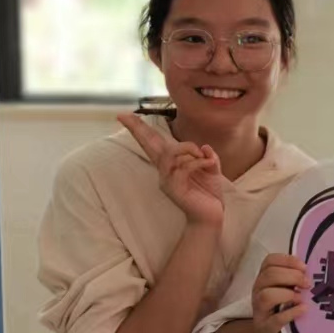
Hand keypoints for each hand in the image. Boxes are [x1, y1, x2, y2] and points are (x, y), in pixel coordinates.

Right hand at [117, 112, 223, 230]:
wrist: (211, 217)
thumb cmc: (208, 194)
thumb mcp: (211, 170)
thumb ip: (207, 157)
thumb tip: (205, 147)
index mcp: (170, 165)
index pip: (153, 144)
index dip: (139, 129)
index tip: (122, 115)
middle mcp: (164, 172)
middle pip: (149, 145)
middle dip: (137, 129)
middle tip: (123, 116)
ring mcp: (167, 180)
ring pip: (171, 153)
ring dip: (189, 149)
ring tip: (203, 157)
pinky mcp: (174, 189)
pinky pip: (183, 167)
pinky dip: (198, 161)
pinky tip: (208, 164)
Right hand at [251, 253, 309, 332]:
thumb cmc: (288, 307)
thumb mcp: (291, 288)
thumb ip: (297, 278)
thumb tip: (314, 268)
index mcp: (265, 278)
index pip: (270, 261)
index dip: (288, 260)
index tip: (305, 267)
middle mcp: (259, 290)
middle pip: (269, 275)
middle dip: (292, 276)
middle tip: (308, 284)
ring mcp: (260, 310)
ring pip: (266, 295)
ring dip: (287, 294)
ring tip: (302, 298)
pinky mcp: (265, 328)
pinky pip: (275, 319)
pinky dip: (291, 313)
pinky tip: (303, 310)